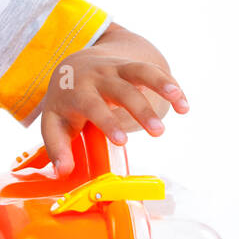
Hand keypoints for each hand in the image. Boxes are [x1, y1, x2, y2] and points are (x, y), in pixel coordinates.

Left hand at [40, 54, 189, 177]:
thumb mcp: (54, 124)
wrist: (74, 65)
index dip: (108, 122)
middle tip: (158, 133)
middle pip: (121, 90)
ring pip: (141, 72)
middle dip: (141, 109)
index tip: (122, 141)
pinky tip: (184, 105)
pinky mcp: (134, 65)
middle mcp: (98, 77)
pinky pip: (154, 71)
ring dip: (162, 86)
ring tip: (180, 104)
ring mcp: (117, 68)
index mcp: (76, 92)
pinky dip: (171, 85)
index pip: (93, 106)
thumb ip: (57, 148)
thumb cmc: (66, 103)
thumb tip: (62, 172)